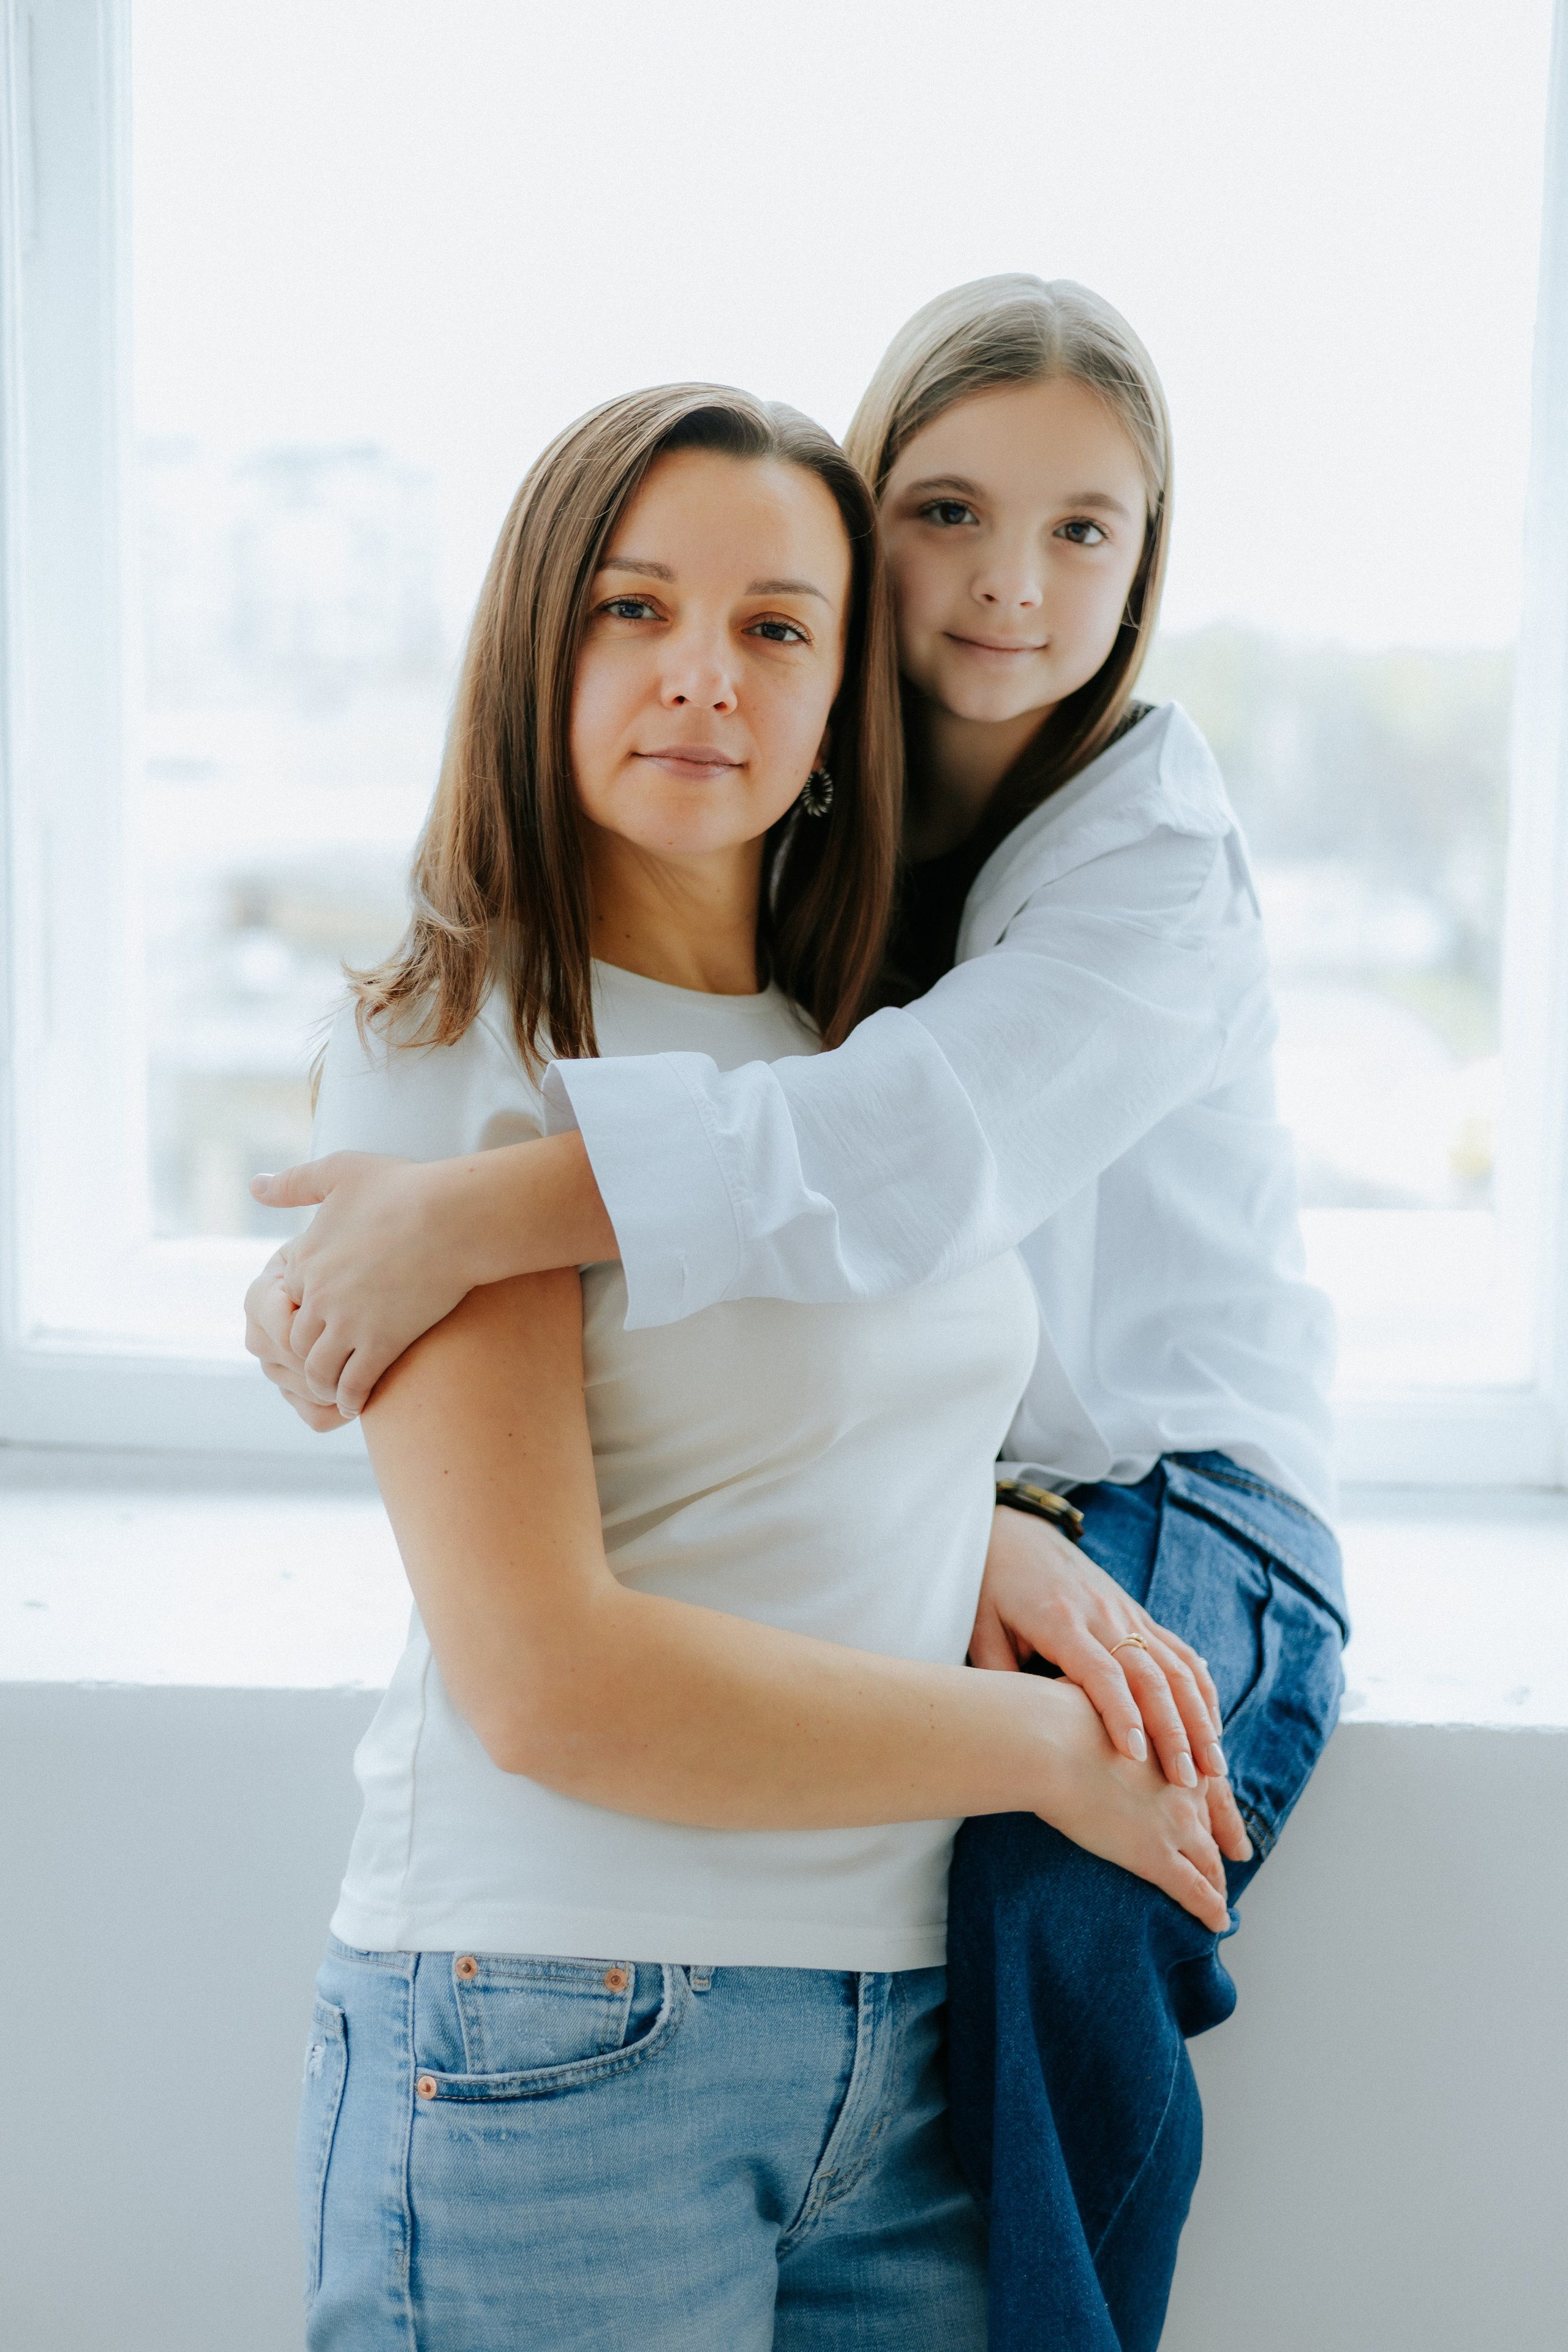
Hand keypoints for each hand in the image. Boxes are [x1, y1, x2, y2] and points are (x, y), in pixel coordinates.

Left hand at [251, 1153, 470, 1415]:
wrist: (453, 1216)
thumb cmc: (404, 1188)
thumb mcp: (341, 1171)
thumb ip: (295, 1182)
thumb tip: (254, 1187)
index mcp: (306, 1258)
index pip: (289, 1299)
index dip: (305, 1310)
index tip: (320, 1320)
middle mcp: (319, 1295)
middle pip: (297, 1340)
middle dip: (306, 1356)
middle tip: (318, 1368)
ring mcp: (349, 1322)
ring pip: (319, 1368)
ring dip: (323, 1384)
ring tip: (332, 1392)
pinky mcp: (382, 1343)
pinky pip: (354, 1384)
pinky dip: (350, 1399)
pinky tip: (357, 1405)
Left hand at [972, 1504, 1251, 1862]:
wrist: (1016, 1534)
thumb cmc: (994, 1588)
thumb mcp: (981, 1629)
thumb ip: (1000, 1675)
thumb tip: (1019, 1729)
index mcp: (1061, 1621)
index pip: (1101, 1672)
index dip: (1121, 1714)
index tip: (1136, 1756)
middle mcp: (1103, 1615)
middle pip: (1150, 1676)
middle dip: (1175, 1732)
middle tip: (1187, 1783)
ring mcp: (1127, 1612)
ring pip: (1176, 1667)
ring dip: (1200, 1719)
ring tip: (1214, 1768)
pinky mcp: (1138, 1613)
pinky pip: (1179, 1652)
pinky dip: (1201, 1689)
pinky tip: (1213, 1726)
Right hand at [1034, 1679, 1233, 1932]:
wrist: (1051, 1739)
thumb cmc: (1057, 1714)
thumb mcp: (1092, 1699)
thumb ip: (1103, 1708)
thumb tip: (1084, 1699)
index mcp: (1169, 1744)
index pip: (1199, 1776)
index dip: (1212, 1796)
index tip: (1218, 1800)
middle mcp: (1182, 1782)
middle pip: (1210, 1819)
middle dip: (1225, 1839)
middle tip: (1239, 1855)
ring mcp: (1173, 1821)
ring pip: (1207, 1859)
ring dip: (1217, 1882)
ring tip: (1224, 1900)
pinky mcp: (1155, 1854)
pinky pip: (1193, 1888)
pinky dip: (1210, 1908)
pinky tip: (1217, 1921)